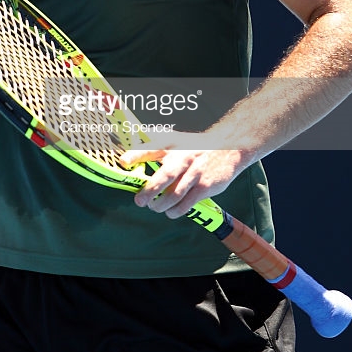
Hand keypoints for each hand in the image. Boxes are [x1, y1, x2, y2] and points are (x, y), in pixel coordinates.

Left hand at [119, 130, 244, 218]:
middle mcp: (183, 157)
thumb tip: (125, 159)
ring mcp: (195, 173)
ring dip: (161, 205)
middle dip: (148, 192)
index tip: (123, 163)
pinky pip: (186, 204)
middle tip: (139, 201)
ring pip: (174, 195)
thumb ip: (152, 148)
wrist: (228, 149)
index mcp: (172, 144)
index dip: (135, 155)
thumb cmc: (194, 147)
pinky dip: (175, 211)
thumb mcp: (175, 141)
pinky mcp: (205, 186)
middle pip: (163, 177)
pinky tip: (170, 211)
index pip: (151, 148)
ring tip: (154, 207)